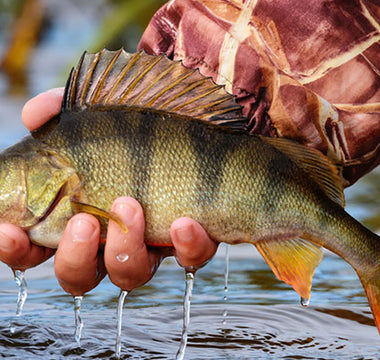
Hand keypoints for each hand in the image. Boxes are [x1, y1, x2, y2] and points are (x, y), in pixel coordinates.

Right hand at [0, 88, 217, 294]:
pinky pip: (191, 258)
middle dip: (73, 257)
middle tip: (81, 220)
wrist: (202, 105)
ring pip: (130, 274)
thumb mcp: (100, 102)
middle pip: (79, 274)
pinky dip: (187, 245)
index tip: (9, 232)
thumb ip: (61, 110)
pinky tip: (185, 221)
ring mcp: (154, 236)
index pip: (34, 243)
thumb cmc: (145, 107)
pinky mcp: (194, 235)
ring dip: (125, 249)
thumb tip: (33, 114)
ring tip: (129, 204)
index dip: (14, 247)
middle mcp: (112, 230)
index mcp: (78, 207)